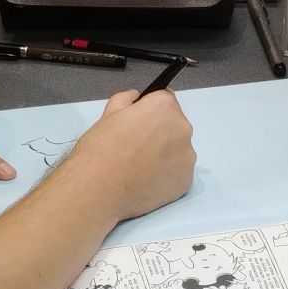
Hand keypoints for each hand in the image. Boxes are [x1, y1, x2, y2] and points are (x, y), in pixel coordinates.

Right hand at [65, 90, 195, 221]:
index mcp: (164, 108)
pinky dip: (166, 175)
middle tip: (136, 147)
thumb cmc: (101, 149)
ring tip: (140, 167)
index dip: (151, 109)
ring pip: (178, 150)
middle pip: (174, 125)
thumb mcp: (108, 114)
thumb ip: (126, 99)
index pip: (165, 99)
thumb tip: (137, 98)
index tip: (139, 122)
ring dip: (165, 154)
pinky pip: (178, 172)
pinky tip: (147, 181)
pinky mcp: (186, 181)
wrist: (100, 191)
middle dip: (160, 132)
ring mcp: (187, 157)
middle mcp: (183, 129)